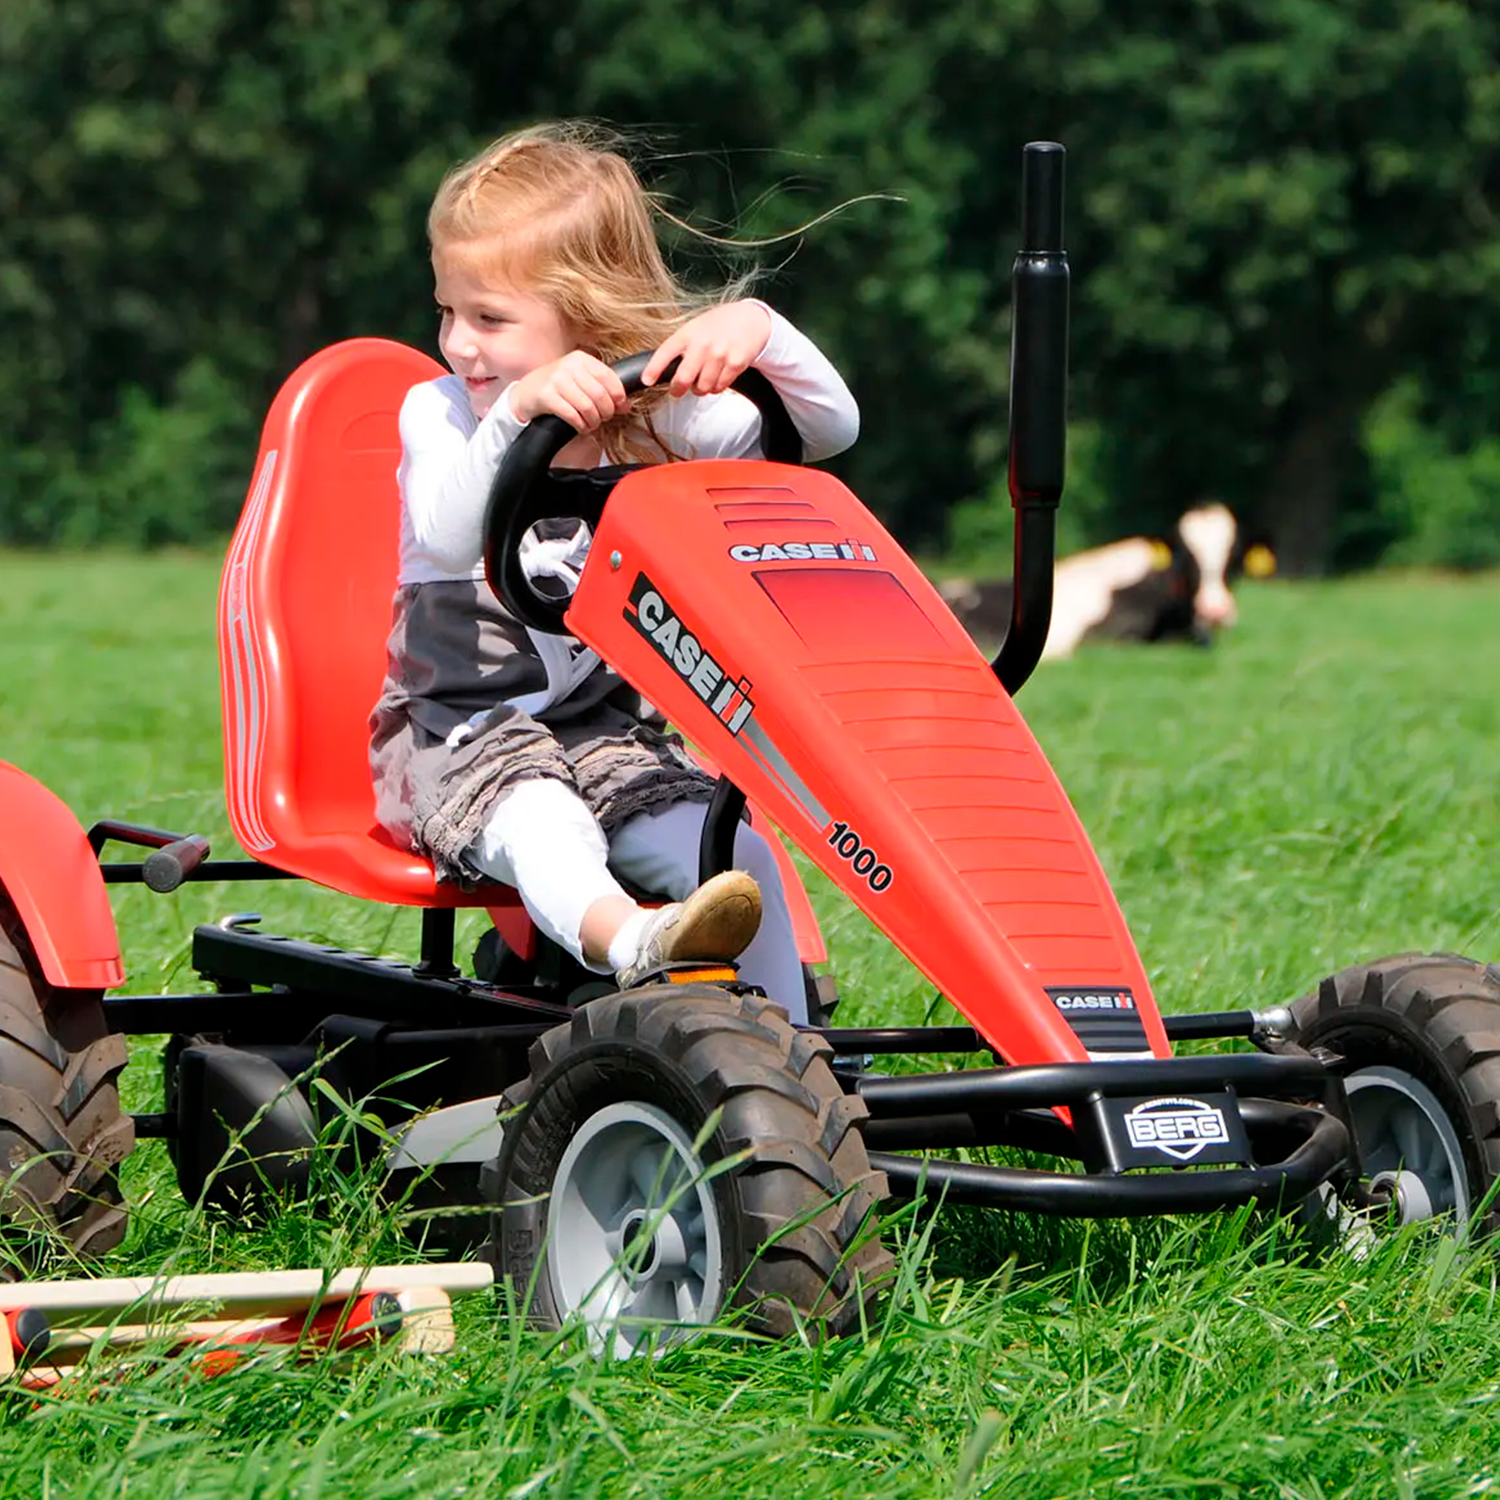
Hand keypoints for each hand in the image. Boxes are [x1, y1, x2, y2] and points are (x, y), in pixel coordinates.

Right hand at [508, 351, 629, 431]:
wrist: (526, 392)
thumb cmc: (557, 387)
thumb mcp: (580, 381)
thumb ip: (602, 389)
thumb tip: (626, 405)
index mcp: (580, 358)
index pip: (609, 377)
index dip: (618, 396)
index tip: (619, 407)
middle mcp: (569, 366)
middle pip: (600, 395)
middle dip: (606, 412)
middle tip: (603, 419)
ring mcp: (557, 380)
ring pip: (588, 407)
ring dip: (593, 422)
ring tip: (591, 424)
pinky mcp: (547, 396)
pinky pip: (573, 415)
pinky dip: (581, 426)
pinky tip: (581, 427)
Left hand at [641, 301, 773, 397]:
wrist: (750, 319)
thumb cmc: (719, 324)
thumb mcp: (696, 327)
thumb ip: (682, 345)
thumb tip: (665, 369)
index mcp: (688, 333)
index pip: (665, 353)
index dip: (653, 369)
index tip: (647, 380)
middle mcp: (702, 344)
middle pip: (682, 379)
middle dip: (677, 390)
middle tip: (677, 391)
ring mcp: (719, 355)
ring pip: (702, 387)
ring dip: (700, 389)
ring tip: (703, 379)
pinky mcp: (735, 364)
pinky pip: (719, 387)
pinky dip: (716, 387)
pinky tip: (717, 376)